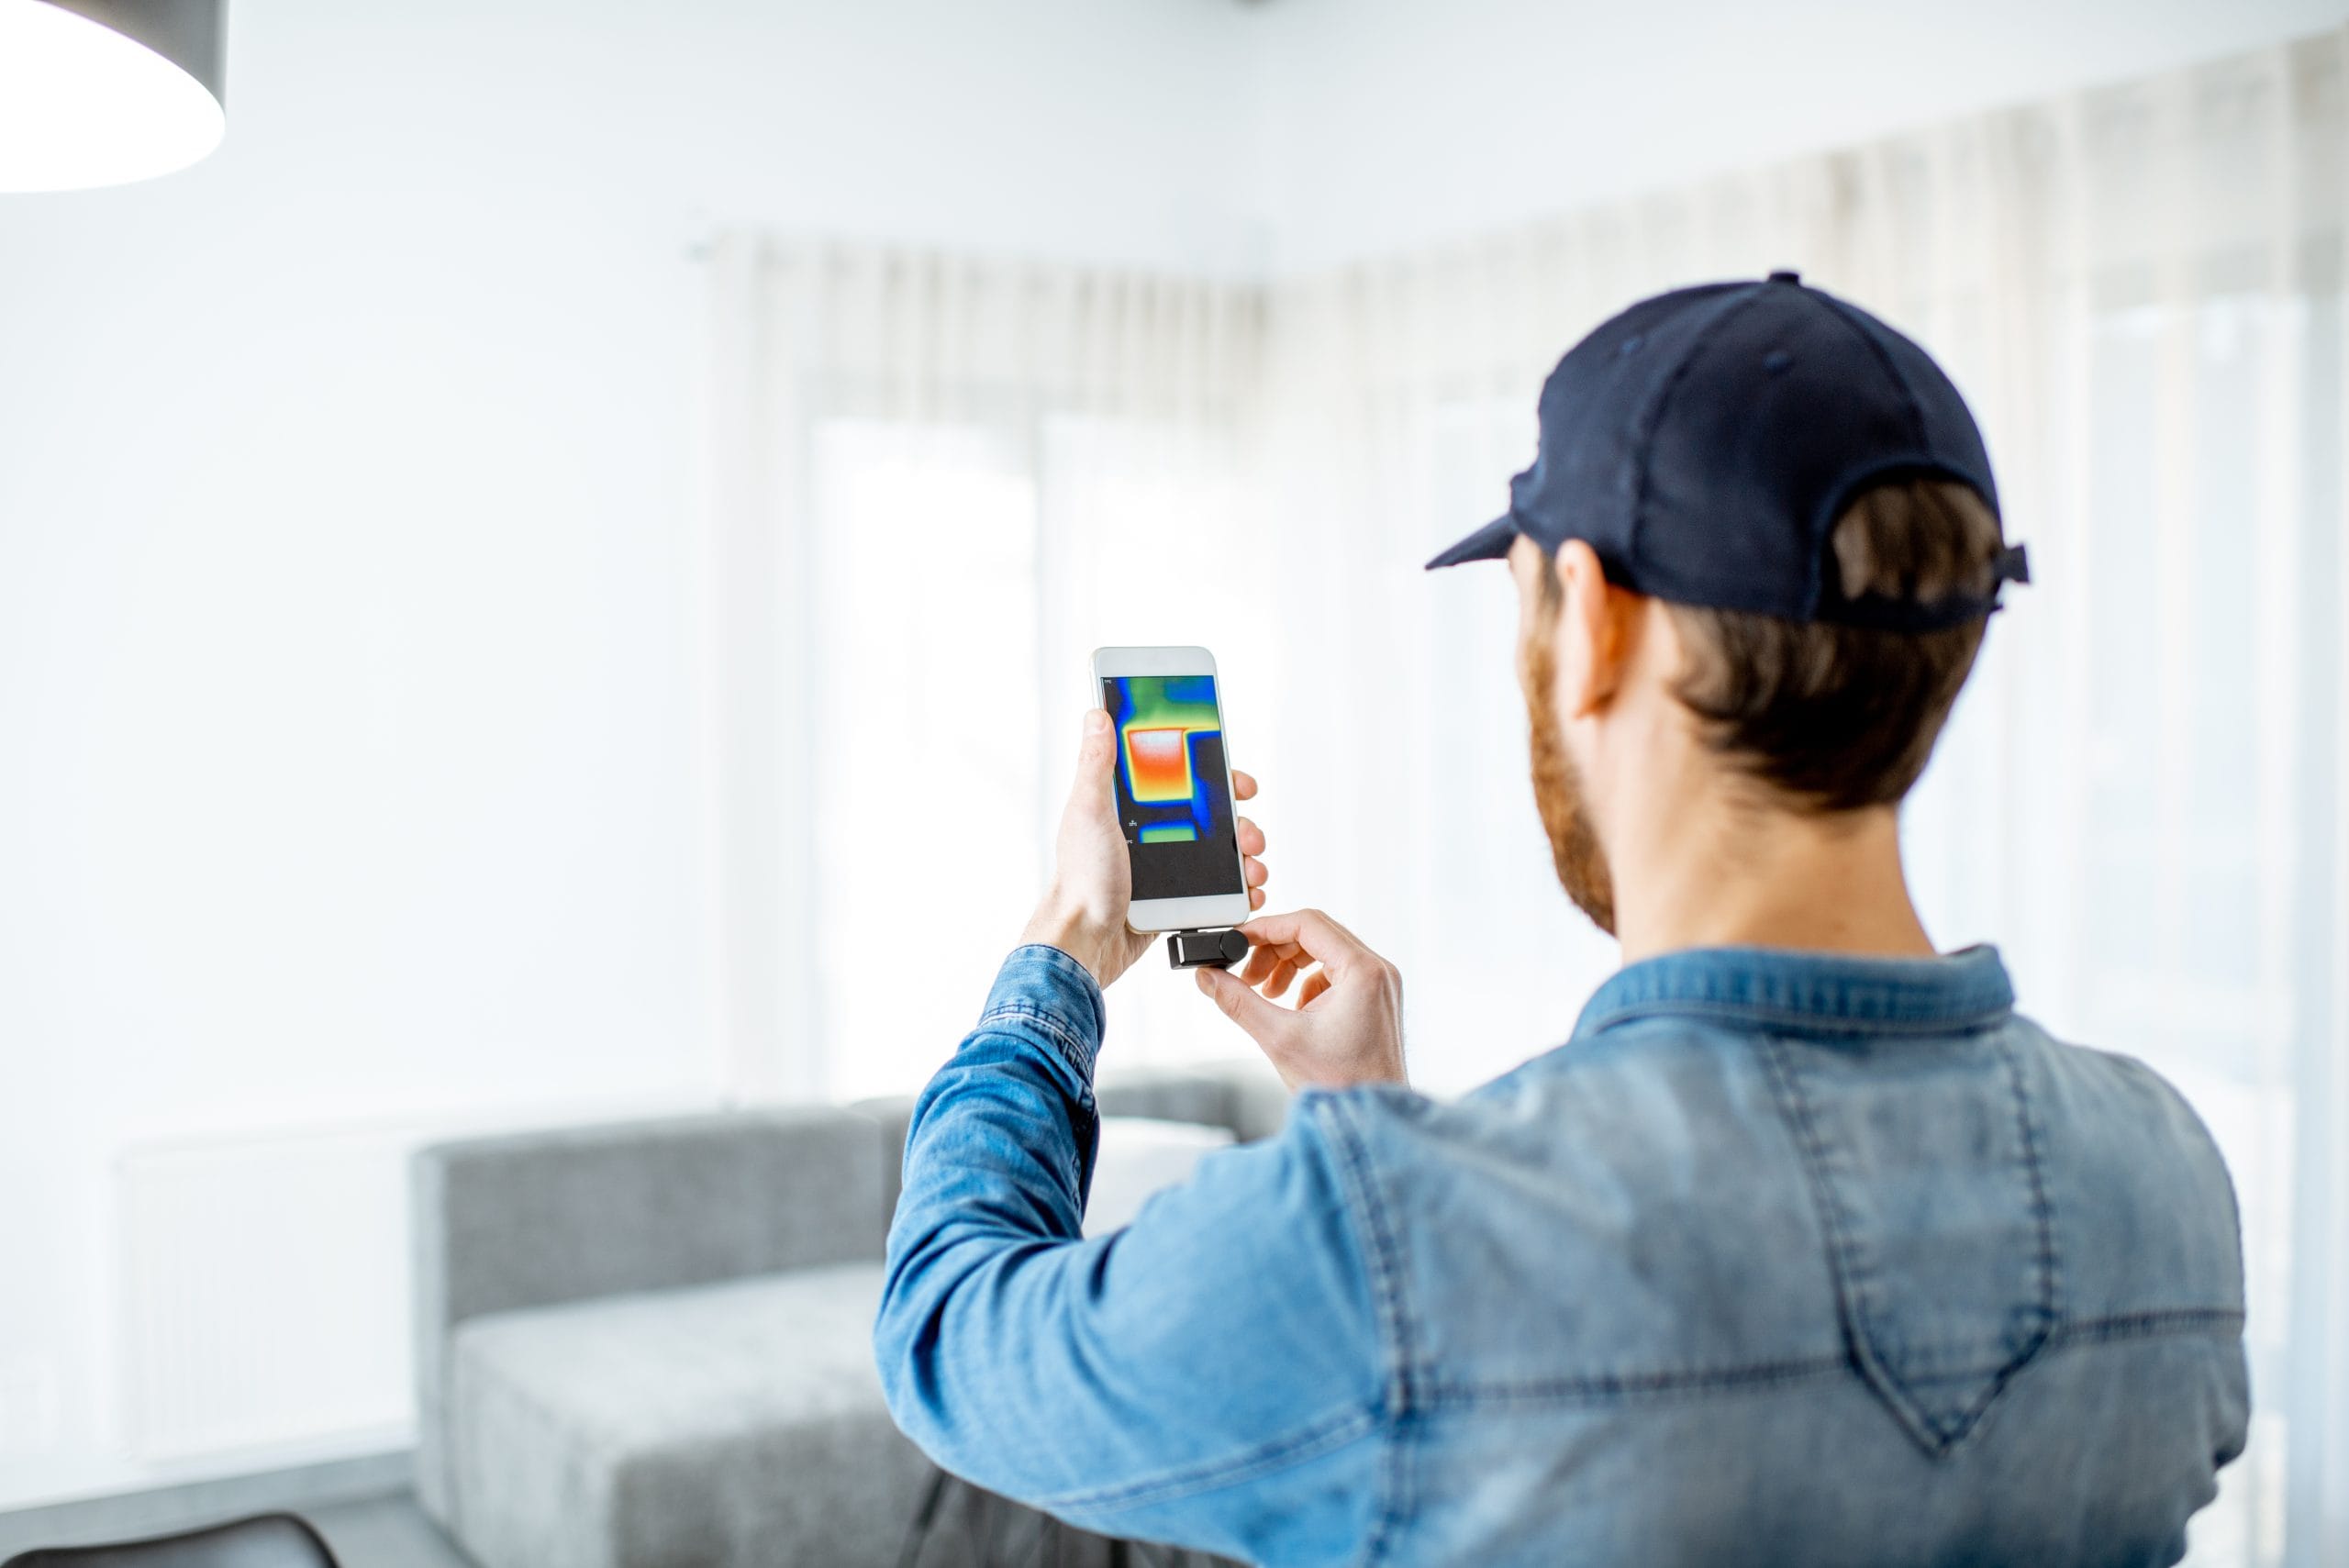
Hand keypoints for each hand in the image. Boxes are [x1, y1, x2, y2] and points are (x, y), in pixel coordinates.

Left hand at [1021, 708, 1269, 988]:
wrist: (1085, 943)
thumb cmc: (1081, 879)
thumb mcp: (1089, 813)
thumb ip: (1096, 765)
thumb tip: (1097, 715)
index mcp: (1130, 808)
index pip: (1181, 778)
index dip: (1215, 776)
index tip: (1239, 782)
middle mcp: (1150, 834)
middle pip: (1210, 818)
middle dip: (1240, 824)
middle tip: (1250, 835)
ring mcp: (1164, 868)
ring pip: (1219, 855)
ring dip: (1246, 858)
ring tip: (1254, 870)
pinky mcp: (1173, 899)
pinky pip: (1215, 890)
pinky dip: (1238, 891)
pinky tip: (1250, 894)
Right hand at [1193, 909, 1405, 1089]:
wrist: (1369, 1118)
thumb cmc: (1339, 1084)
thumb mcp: (1278, 1038)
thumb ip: (1238, 1001)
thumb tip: (1208, 976)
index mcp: (1363, 970)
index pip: (1308, 923)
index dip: (1266, 928)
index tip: (1237, 940)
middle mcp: (1378, 970)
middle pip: (1317, 934)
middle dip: (1274, 951)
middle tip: (1246, 975)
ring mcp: (1380, 985)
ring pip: (1325, 953)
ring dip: (1289, 967)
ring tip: (1265, 994)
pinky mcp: (1376, 1000)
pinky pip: (1336, 974)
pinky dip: (1307, 984)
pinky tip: (1292, 1010)